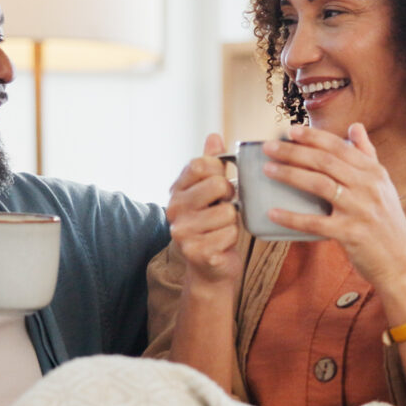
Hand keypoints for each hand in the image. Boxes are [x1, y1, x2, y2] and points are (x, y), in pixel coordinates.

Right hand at [165, 133, 241, 290]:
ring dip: (232, 222)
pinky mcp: (197, 252)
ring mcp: (183, 232)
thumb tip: (214, 136)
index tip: (219, 184)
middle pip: (217, 185)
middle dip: (229, 197)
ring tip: (220, 229)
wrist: (209, 269)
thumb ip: (211, 165)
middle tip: (222, 208)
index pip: (201, 164)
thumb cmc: (212, 226)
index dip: (218, 172)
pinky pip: (230, 233)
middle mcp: (174, 210)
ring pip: (228, 212)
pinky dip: (232, 239)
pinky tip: (220, 245)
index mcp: (176, 191)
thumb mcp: (210, 193)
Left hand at [260, 123, 405, 305]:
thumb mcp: (384, 186)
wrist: (401, 265)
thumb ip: (368, 155)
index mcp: (375, 173)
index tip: (291, 131)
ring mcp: (360, 210)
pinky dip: (292, 217)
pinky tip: (273, 212)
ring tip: (268, 169)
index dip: (314, 137)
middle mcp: (369, 187)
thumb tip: (355, 126)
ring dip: (290, 174)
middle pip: (325, 162)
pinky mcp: (351, 234)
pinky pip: (315, 223)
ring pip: (319, 185)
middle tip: (269, 147)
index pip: (340, 147)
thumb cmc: (388, 225)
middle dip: (294, 151)